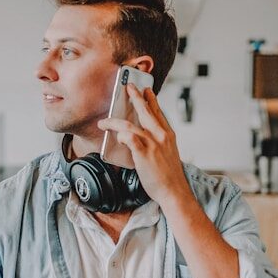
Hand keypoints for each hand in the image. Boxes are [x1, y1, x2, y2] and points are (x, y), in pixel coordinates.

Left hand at [98, 84, 190, 206]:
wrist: (173, 190)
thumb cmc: (169, 176)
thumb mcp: (168, 153)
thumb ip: (158, 143)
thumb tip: (142, 139)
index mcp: (168, 135)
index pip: (158, 113)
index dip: (151, 100)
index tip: (146, 90)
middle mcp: (161, 136)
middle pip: (146, 112)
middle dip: (136, 97)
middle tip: (128, 87)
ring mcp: (152, 144)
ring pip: (130, 125)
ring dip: (114, 122)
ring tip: (104, 122)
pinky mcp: (144, 154)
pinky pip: (129, 138)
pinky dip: (121, 135)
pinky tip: (116, 135)